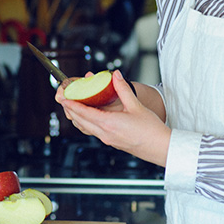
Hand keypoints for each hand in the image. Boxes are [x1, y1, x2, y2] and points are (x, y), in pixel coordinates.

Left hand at [56, 70, 170, 166]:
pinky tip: (91, 116)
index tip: (63, 97)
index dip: (71, 104)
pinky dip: (87, 123)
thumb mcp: (136, 105)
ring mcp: (108, 139)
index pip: (83, 112)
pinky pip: (94, 131)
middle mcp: (105, 133)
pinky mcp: (112, 142)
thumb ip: (123, 89)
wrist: (160, 148)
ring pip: (86, 128)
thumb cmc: (151, 130)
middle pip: (80, 121)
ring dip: (78, 118)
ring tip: (74, 107)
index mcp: (109, 123)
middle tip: (65, 99)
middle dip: (71, 110)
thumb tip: (116, 76)